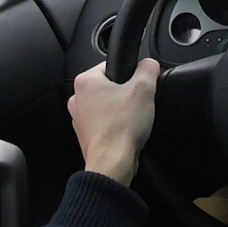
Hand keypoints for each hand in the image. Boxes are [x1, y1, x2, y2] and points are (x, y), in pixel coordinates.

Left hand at [68, 58, 159, 184]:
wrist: (112, 162)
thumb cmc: (121, 128)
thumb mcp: (144, 89)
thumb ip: (148, 69)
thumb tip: (149, 64)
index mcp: (86, 81)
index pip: (112, 65)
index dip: (131, 74)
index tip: (139, 86)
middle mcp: (77, 98)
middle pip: (110, 86)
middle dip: (126, 93)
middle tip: (137, 103)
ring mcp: (80, 118)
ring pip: (108, 105)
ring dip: (121, 110)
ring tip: (131, 119)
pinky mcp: (86, 134)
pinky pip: (105, 122)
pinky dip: (116, 125)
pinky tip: (125, 131)